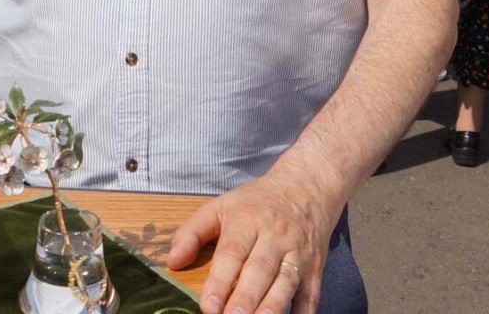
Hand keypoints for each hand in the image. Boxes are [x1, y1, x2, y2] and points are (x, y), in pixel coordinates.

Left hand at [167, 172, 335, 313]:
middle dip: (246, 298)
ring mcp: (297, 253)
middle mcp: (273, 237)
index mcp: (246, 221)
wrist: (304, 187)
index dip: (220, 281)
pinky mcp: (315, 268)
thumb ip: (192, 232)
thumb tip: (172, 260)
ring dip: (272, 307)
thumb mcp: (220, 206)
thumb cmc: (256, 202)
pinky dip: (304, 312)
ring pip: (286, 282)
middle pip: (259, 269)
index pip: (232, 252)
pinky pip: (312, 293)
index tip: (208, 306)